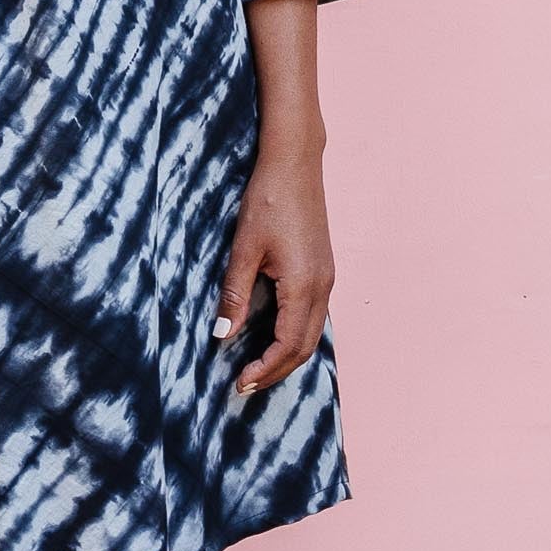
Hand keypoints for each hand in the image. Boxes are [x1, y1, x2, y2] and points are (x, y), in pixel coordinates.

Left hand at [211, 151, 335, 394]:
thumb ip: (236, 294)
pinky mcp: (323, 269)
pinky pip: (313, 316)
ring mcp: (326, 278)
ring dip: (286, 356)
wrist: (294, 164)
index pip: (287, 346)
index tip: (239, 384)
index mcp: (304, 286)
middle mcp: (322, 287)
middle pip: (303, 347)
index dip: (264, 370)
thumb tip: (223, 335)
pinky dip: (294, 336)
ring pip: (311, 333)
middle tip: (244, 387)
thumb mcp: (244, 248)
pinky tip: (273, 337)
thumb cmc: (268, 200)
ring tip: (256, 369)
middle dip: (275, 372)